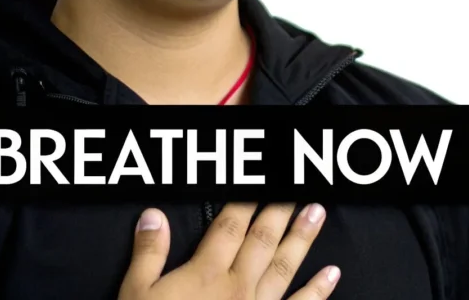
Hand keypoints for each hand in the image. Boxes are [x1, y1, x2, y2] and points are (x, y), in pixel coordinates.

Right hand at [118, 203, 338, 298]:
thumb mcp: (136, 295)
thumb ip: (148, 254)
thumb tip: (154, 214)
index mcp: (206, 273)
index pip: (230, 226)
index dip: (244, 200)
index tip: (260, 179)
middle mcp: (238, 286)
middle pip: (263, 239)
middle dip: (280, 209)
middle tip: (298, 185)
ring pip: (286, 266)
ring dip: (303, 237)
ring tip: (318, 210)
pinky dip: (319, 290)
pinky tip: (333, 272)